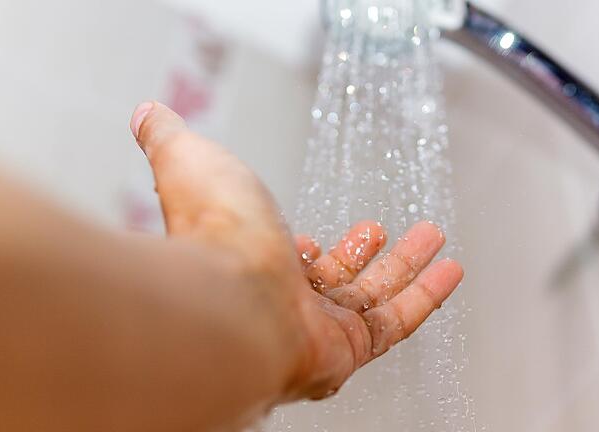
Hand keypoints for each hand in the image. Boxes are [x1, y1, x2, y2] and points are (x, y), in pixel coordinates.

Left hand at [131, 102, 462, 403]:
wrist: (231, 304)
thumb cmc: (212, 237)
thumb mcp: (191, 162)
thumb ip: (172, 140)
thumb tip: (150, 115)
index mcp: (251, 261)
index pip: (282, 258)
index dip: (301, 246)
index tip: (314, 237)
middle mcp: (283, 302)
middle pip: (332, 281)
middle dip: (360, 254)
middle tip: (379, 232)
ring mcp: (317, 328)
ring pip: (373, 299)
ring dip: (406, 267)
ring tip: (432, 239)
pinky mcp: (349, 347)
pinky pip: (397, 322)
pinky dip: (428, 295)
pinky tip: (449, 271)